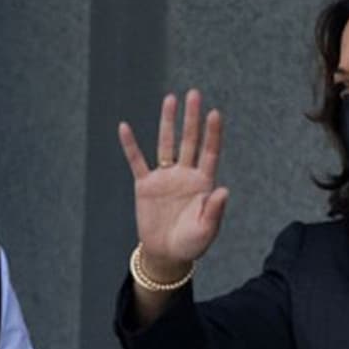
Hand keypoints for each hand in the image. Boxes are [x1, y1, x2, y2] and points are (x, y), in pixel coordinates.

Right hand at [118, 89, 228, 279]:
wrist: (166, 254)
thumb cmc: (191, 244)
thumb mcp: (206, 230)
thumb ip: (214, 211)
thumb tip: (223, 190)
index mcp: (203, 183)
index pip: (209, 152)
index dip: (212, 133)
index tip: (214, 113)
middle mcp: (185, 175)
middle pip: (189, 140)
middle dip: (191, 118)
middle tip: (193, 94)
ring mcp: (164, 178)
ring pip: (165, 144)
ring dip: (168, 122)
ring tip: (170, 99)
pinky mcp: (145, 186)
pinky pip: (136, 162)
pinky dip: (130, 145)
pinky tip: (125, 127)